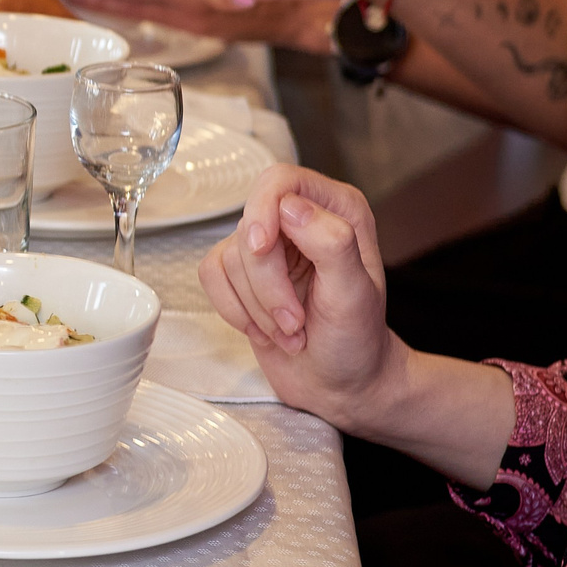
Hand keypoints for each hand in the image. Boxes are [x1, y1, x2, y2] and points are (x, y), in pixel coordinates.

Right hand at [196, 165, 406, 428]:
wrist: (340, 385)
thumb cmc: (356, 342)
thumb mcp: (355, 294)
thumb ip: (331, 243)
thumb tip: (288, 206)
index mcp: (337, 210)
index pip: (280, 181)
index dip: (262, 210)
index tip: (261, 248)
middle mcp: (300, 221)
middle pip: (249, 227)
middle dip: (265, 283)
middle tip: (294, 321)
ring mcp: (268, 248)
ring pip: (228, 258)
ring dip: (255, 306)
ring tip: (289, 331)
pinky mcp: (241, 275)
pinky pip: (210, 277)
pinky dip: (233, 310)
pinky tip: (263, 329)